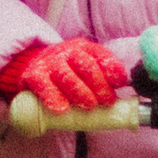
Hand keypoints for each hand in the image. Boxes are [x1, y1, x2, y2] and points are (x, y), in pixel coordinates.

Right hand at [0, 36, 126, 114]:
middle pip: (86, 65)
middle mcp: (67, 52)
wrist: (33, 65)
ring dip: (80, 91)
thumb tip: (124, 91)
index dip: (112, 68)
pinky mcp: (34, 75)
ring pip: (66, 75)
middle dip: (99, 84)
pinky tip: (61, 108)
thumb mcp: (85, 68)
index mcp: (83, 48)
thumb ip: (103, 77)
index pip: (100, 55)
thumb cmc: (68, 72)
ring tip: (89, 106)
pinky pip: (43, 85)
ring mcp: (50, 63)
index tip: (121, 82)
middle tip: (107, 101)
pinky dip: (53, 96)